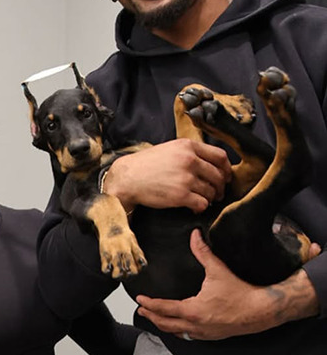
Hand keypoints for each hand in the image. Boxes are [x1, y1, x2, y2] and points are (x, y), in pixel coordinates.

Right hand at [105, 139, 231, 214]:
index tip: (225, 176)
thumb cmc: (146, 165)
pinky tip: (193, 207)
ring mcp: (186, 178)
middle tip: (216, 193)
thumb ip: (190, 152)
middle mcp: (189, 160)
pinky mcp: (181, 195)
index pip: (220, 157)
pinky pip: (202, 204)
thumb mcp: (170, 149)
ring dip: (209, 198)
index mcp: (188, 146)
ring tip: (202, 200)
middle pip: (219, 175)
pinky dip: (200, 207)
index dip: (226, 169)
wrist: (127, 178)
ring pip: (211, 191)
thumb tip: (211, 164)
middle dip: (220, 187)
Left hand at [136, 229, 319, 339]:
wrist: (261, 311)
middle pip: (165, 324)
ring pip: (176, 332)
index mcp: (192, 310)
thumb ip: (203, 252)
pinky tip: (178, 327)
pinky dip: (178, 331)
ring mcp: (203, 333)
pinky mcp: (212, 336)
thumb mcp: (218, 270)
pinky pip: (189, 336)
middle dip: (151, 316)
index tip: (139, 300)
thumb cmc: (240, 292)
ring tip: (155, 318)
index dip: (149, 304)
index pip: (163, 308)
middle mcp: (195, 325)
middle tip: (142, 310)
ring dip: (163, 325)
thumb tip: (194, 235)